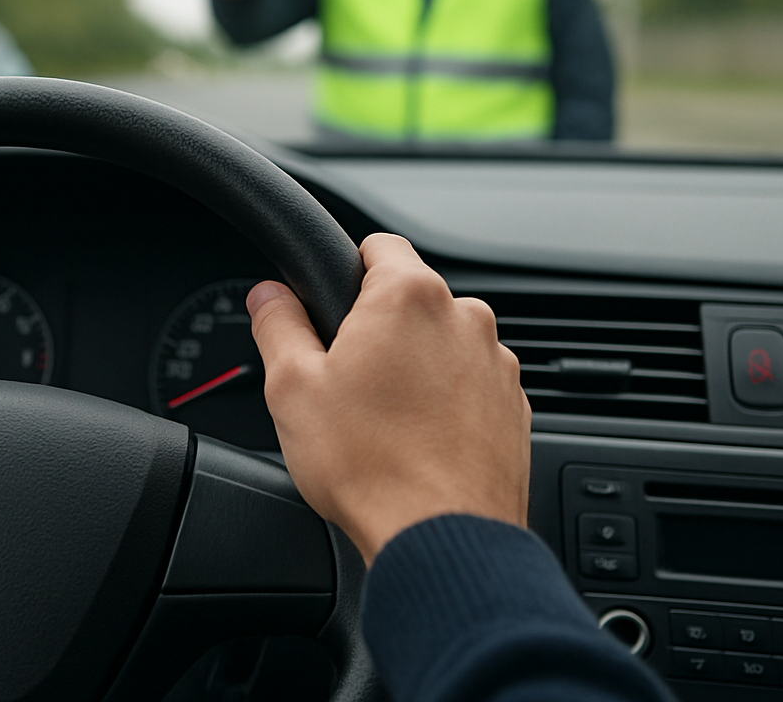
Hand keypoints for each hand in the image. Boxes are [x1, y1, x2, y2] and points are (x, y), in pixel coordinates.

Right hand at [248, 233, 528, 562]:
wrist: (441, 537)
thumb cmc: (370, 465)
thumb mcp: (292, 387)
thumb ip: (277, 325)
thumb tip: (268, 295)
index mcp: (407, 296)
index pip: (377, 245)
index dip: (345, 270)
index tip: (331, 306)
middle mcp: (464, 318)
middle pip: (411, 300)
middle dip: (379, 329)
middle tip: (344, 380)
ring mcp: (496, 364)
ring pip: (443, 345)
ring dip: (416, 367)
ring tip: (383, 421)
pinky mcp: (514, 407)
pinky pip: (470, 386)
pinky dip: (447, 403)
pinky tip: (417, 442)